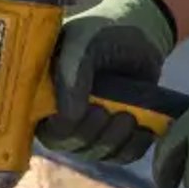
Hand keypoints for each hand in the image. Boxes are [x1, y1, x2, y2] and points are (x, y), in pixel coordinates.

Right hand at [35, 0, 177, 163]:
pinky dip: (134, 147)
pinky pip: (122, 155)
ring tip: (129, 115)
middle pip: (72, 146)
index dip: (65, 130)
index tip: (89, 109)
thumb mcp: (84, 45)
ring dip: (115, 140)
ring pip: (97, 154)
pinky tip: (143, 129)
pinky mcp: (118, 133)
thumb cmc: (104, 32)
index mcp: (45, 93)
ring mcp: (92, 126)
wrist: (141, 31)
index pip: (45, 129)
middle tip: (110, 112)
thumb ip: (71, 75)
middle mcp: (63, 113)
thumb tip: (68, 117)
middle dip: (94, 134)